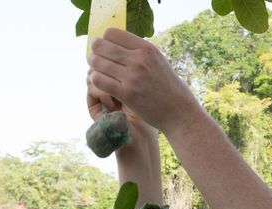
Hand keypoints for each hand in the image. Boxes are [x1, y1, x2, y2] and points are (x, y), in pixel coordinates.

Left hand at [87, 28, 201, 133]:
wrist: (179, 111)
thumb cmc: (167, 86)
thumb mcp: (158, 61)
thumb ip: (139, 51)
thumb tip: (115, 43)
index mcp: (147, 48)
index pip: (111, 33)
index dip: (104, 40)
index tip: (105, 48)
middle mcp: (139, 59)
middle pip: (101, 46)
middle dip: (95, 52)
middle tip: (95, 59)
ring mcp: (132, 77)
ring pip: (97, 63)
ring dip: (93, 66)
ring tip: (96, 71)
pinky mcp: (127, 93)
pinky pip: (100, 81)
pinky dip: (95, 80)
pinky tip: (99, 83)